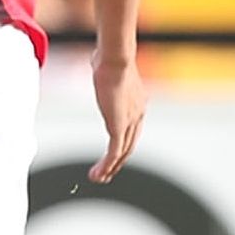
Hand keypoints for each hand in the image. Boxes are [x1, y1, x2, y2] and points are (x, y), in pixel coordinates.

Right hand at [88, 51, 147, 182]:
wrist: (116, 60)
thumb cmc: (109, 56)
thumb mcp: (107, 65)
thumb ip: (104, 68)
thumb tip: (97, 58)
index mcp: (137, 102)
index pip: (132, 129)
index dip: (123, 142)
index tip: (113, 152)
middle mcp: (137, 114)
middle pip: (130, 145)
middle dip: (119, 161)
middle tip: (108, 172)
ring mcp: (130, 121)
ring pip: (122, 153)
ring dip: (110, 168)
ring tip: (99, 178)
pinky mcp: (119, 126)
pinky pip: (114, 152)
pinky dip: (106, 165)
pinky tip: (98, 173)